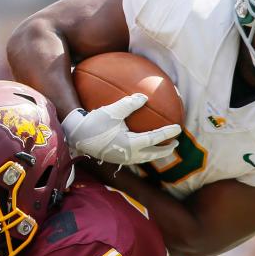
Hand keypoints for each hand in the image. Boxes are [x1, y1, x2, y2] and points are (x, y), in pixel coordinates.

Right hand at [62, 93, 180, 164]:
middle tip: (176, 143)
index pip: (154, 139)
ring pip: (144, 158)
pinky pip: (135, 157)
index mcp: (131, 144)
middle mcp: (129, 154)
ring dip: (155, 153)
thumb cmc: (94, 122)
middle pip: (153, 155)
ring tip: (162, 148)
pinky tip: (142, 147)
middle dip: (166, 150)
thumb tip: (144, 97)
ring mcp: (122, 158)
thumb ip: (129, 103)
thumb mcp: (112, 111)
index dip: (167, 133)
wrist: (76, 136)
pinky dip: (144, 153)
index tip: (178, 128)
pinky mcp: (115, 158)